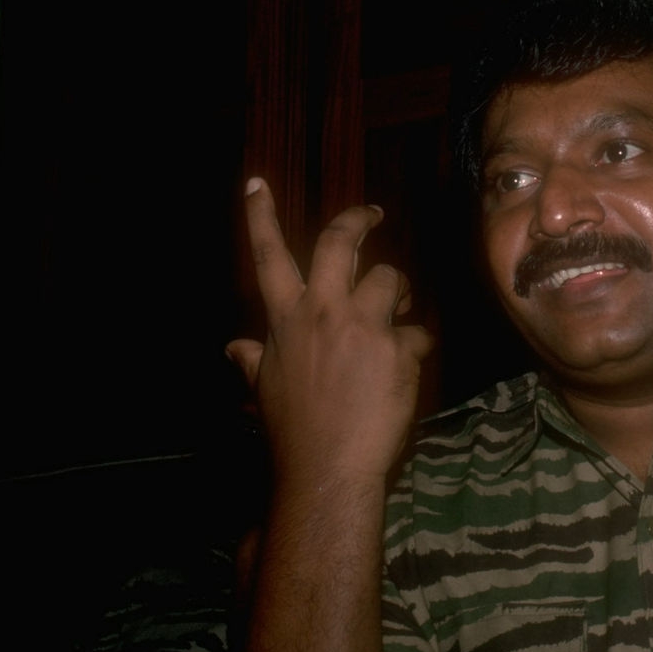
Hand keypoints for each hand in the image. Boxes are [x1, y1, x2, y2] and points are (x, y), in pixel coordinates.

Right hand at [225, 178, 432, 488]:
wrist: (327, 469)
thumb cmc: (293, 432)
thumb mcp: (265, 390)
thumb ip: (256, 359)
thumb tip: (235, 345)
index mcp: (286, 319)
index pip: (268, 256)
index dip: (261, 215)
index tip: (256, 182)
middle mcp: (323, 312)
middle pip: (340, 242)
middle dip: (358, 219)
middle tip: (372, 212)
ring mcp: (362, 326)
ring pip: (389, 279)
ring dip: (395, 295)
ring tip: (394, 319)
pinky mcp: (398, 348)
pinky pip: (417, 333)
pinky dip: (415, 348)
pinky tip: (406, 371)